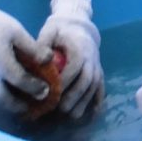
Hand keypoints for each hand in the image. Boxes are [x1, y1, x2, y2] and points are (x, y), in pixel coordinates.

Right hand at [0, 0, 51, 112]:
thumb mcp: (16, 32)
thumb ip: (33, 48)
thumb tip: (49, 60)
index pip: (19, 80)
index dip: (34, 87)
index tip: (46, 90)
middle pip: (2, 99)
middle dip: (19, 106)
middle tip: (33, 105)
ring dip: (10, 103)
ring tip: (25, 103)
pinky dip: (1, 96)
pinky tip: (12, 93)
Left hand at [37, 0, 102, 116]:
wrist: (78, 24)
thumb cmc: (60, 29)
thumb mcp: (49, 30)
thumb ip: (43, 44)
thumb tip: (40, 61)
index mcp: (79, 47)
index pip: (75, 66)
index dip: (66, 80)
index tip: (52, 92)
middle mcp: (91, 58)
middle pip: (87, 79)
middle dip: (75, 96)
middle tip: (62, 109)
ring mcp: (96, 66)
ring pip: (94, 86)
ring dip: (85, 102)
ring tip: (73, 116)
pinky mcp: (98, 72)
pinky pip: (101, 87)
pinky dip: (98, 101)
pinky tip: (94, 115)